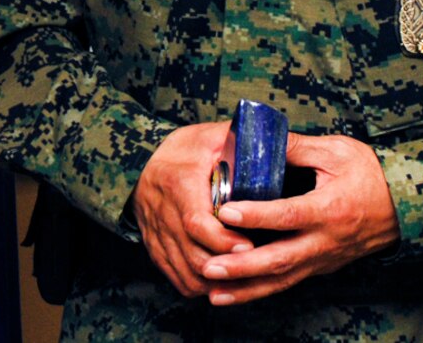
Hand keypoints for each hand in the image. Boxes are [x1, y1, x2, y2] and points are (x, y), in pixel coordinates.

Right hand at [131, 122, 251, 296]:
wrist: (145, 158)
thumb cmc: (188, 148)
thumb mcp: (213, 137)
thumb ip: (242, 144)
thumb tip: (277, 147)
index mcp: (178, 182)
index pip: (197, 222)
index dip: (224, 240)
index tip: (250, 244)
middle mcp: (162, 210)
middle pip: (193, 254)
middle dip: (226, 266)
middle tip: (253, 264)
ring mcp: (155, 231)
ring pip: (185, 271)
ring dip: (215, 281)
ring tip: (242, 276)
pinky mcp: (154, 246)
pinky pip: (175, 277)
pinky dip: (199, 285)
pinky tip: (220, 281)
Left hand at [202, 131, 399, 306]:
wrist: (404, 207)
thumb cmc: (369, 175)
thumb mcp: (338, 151)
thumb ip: (298, 147)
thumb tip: (259, 138)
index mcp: (330, 209)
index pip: (289, 215)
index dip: (257, 215)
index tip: (226, 213)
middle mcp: (325, 241)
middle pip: (281, 259)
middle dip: (242, 266)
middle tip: (209, 267)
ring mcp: (323, 258)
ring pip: (282, 279)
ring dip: (246, 288)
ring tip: (212, 292)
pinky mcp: (319, 266)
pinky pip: (287, 282)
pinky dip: (259, 290)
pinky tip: (231, 294)